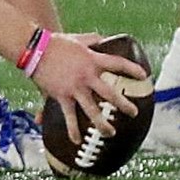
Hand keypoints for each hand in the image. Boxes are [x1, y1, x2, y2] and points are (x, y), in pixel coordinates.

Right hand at [30, 32, 144, 144]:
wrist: (34, 49)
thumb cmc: (56, 43)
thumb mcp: (78, 39)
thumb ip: (92, 39)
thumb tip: (103, 38)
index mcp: (93, 60)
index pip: (118, 64)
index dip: (132, 69)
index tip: (144, 76)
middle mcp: (87, 76)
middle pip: (110, 93)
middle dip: (124, 105)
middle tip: (133, 113)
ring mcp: (75, 88)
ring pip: (93, 110)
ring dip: (102, 123)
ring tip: (111, 133)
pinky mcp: (62, 96)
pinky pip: (69, 116)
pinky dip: (73, 129)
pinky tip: (77, 140)